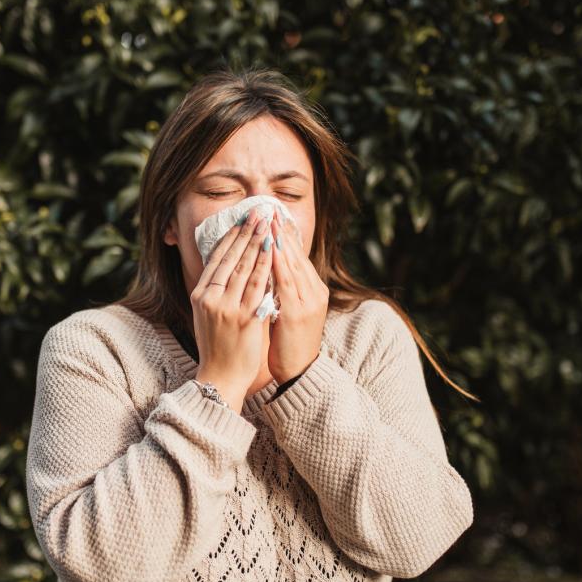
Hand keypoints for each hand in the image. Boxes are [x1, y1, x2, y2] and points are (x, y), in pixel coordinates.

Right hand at [191, 209, 275, 411]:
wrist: (220, 377)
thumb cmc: (217, 346)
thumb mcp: (208, 314)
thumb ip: (216, 291)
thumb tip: (227, 266)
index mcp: (200, 294)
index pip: (216, 258)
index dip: (231, 236)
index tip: (242, 219)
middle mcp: (211, 298)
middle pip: (231, 257)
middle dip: (246, 232)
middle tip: (259, 212)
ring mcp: (227, 307)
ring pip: (245, 268)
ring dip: (258, 242)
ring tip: (268, 224)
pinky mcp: (244, 318)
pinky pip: (258, 287)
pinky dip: (266, 266)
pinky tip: (274, 251)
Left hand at [267, 215, 328, 382]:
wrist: (299, 373)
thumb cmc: (289, 343)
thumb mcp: (288, 311)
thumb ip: (282, 290)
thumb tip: (267, 269)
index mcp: (312, 290)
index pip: (298, 256)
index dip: (285, 235)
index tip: (272, 216)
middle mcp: (314, 292)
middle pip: (297, 255)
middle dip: (282, 231)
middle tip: (269, 208)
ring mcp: (308, 301)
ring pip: (293, 265)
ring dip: (280, 241)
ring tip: (269, 221)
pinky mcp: (298, 313)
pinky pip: (287, 282)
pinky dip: (279, 264)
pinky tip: (270, 249)